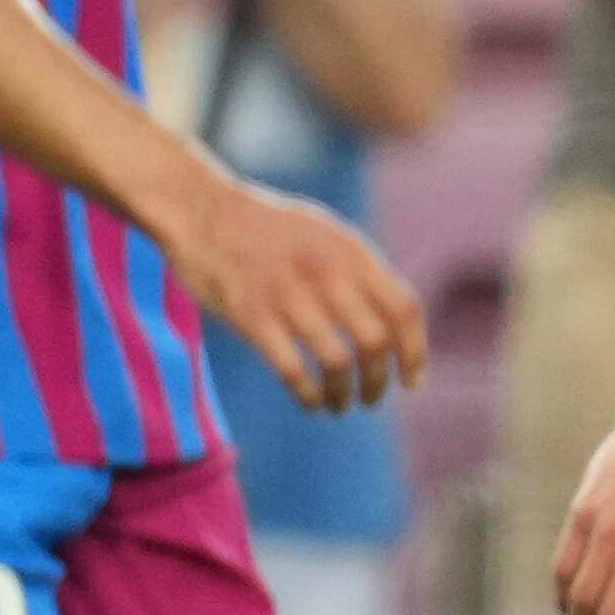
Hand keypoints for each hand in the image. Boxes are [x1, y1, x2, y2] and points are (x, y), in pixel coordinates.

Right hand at [177, 178, 427, 410]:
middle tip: (370, 398)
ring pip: (336, 362)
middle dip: (378, 381)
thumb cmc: (265, 228)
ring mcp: (287, 293)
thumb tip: (394, 321)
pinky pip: (293, 370)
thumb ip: (359, 270)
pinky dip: (308, 395)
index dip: (415, 353)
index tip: (411, 382)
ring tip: (338, 405)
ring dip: (343, 394)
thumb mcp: (323, 233)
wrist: (200, 210)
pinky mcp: (250, 314)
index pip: (403, 310)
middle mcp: (325, 272)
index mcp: (350, 252)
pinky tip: (310, 402)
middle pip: (375, 342)